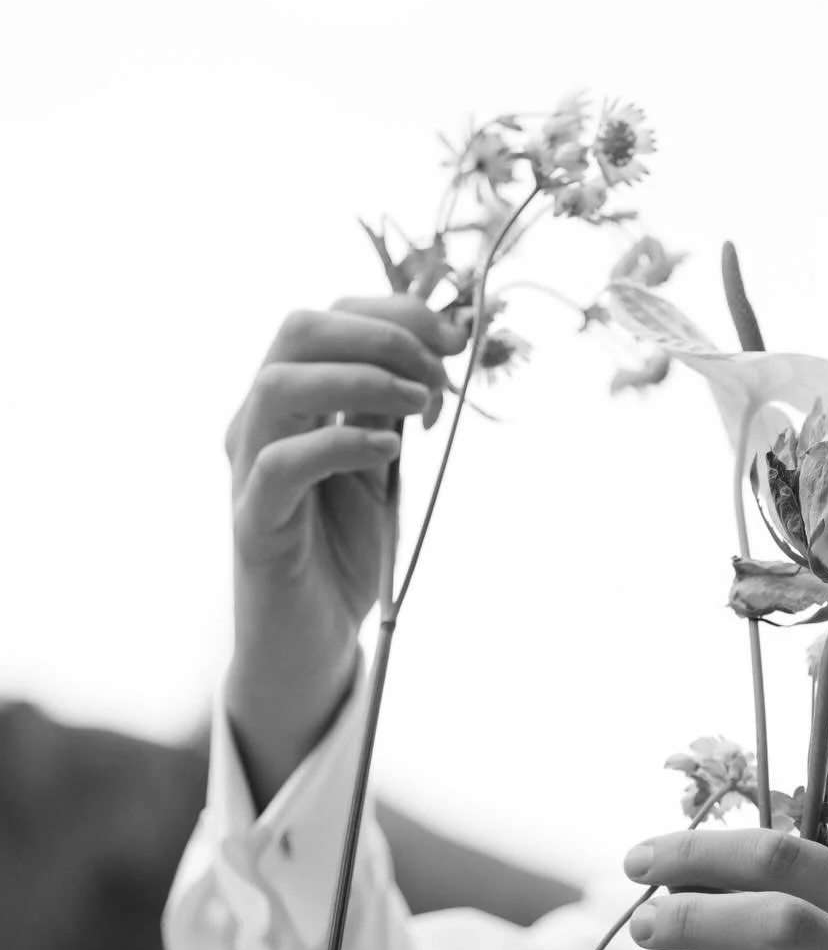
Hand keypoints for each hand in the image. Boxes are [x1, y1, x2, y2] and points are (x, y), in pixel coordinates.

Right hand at [225, 296, 468, 807]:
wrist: (313, 638)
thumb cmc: (344, 550)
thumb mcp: (381, 464)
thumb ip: (392, 406)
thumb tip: (440, 341)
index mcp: (293, 400)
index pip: (329, 318)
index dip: (395, 312)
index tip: (457, 338)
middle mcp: (261, 422)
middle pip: (299, 329)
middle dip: (384, 335)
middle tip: (441, 374)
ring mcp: (249, 468)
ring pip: (280, 383)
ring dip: (363, 379)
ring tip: (421, 408)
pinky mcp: (254, 521)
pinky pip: (280, 464)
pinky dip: (340, 444)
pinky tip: (389, 454)